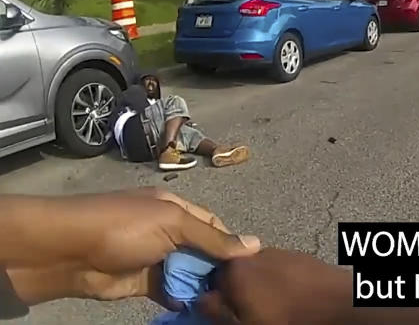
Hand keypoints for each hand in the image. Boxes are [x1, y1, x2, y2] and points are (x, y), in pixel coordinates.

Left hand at [2, 187, 260, 305]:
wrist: (66, 251)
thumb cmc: (122, 226)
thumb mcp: (173, 224)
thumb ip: (212, 239)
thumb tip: (255, 246)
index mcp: (176, 209)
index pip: (213, 226)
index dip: (231, 244)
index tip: (250, 267)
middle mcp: (167, 232)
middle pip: (202, 252)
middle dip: (218, 269)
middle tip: (239, 290)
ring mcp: (154, 258)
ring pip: (187, 274)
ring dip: (202, 287)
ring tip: (223, 303)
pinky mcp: (141, 284)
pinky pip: (169, 292)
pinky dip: (183, 300)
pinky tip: (198, 309)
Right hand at [198, 249, 352, 324]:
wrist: (339, 307)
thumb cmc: (287, 320)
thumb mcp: (244, 324)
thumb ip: (218, 311)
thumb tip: (202, 300)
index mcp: (235, 269)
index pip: (207, 281)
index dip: (212, 299)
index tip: (220, 312)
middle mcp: (254, 253)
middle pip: (234, 274)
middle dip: (236, 291)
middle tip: (248, 311)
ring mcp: (280, 253)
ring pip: (259, 272)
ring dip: (260, 287)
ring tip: (272, 307)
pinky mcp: (302, 257)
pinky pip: (281, 271)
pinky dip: (280, 284)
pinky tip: (290, 299)